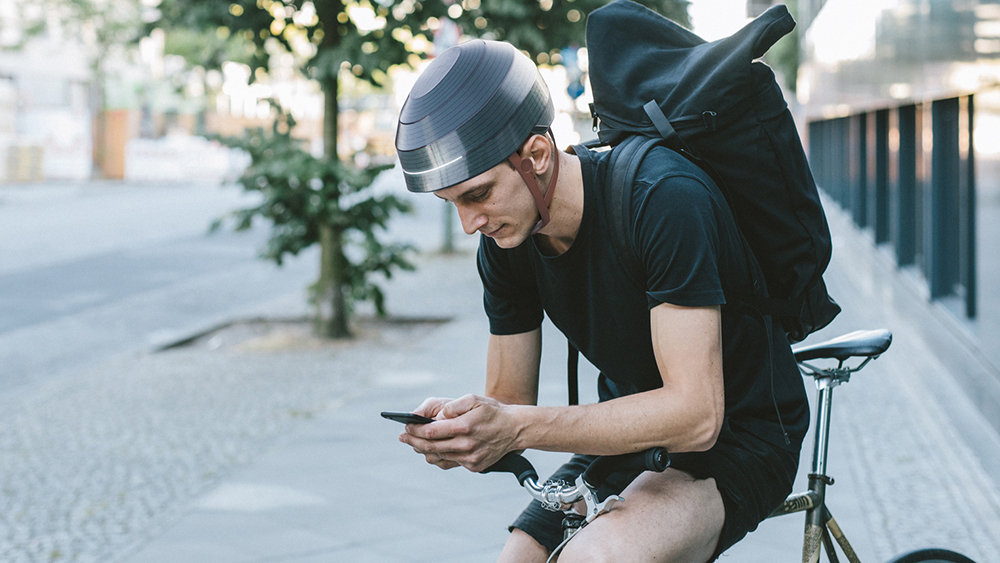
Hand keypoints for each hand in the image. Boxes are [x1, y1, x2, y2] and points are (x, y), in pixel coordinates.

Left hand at [399, 394, 517, 472]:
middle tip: (403, 436)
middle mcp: (466, 445)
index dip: (415, 430)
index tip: (406, 426)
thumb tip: (436, 417)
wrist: (514, 429)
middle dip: (413, 441)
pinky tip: (432, 450)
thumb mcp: (473, 399)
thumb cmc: (492, 412)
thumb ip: (452, 406)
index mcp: (464, 427)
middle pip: (430, 447)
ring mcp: (470, 458)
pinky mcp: (474, 466)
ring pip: (438, 457)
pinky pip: (449, 463)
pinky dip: (438, 457)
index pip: (431, 432)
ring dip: (423, 450)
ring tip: (415, 442)